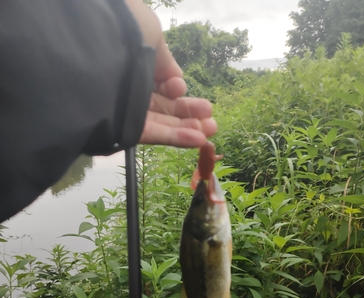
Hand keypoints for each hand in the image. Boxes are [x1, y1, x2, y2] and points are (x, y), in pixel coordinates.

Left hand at [124, 0, 216, 147]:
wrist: (92, 48)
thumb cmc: (121, 32)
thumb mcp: (150, 33)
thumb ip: (166, 60)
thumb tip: (176, 79)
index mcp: (133, 62)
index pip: (160, 81)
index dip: (175, 87)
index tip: (179, 87)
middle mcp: (128, 87)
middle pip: (164, 105)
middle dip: (189, 112)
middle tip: (210, 118)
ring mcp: (126, 110)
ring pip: (162, 122)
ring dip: (188, 128)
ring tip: (211, 130)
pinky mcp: (124, 129)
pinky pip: (153, 135)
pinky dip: (176, 138)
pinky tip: (198, 139)